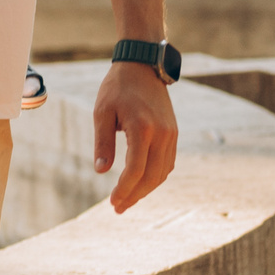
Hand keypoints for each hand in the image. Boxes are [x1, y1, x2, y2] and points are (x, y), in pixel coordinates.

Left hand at [93, 61, 178, 210]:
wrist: (143, 66)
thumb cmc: (117, 87)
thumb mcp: (102, 112)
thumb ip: (103, 142)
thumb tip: (101, 170)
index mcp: (143, 129)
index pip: (135, 170)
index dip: (124, 190)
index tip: (113, 203)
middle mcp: (162, 134)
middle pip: (152, 176)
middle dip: (135, 195)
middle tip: (118, 208)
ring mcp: (171, 134)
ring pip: (162, 173)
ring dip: (146, 189)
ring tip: (128, 200)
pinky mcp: (174, 133)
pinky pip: (167, 163)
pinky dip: (156, 177)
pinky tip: (141, 184)